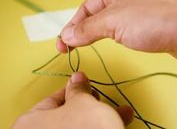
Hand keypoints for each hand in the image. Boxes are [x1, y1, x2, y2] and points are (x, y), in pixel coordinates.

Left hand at [13, 72, 132, 128]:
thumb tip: (77, 78)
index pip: (52, 99)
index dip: (72, 90)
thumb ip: (78, 89)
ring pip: (79, 127)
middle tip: (99, 99)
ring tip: (119, 112)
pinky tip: (117, 123)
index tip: (85, 85)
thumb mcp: (83, 102)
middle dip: (89, 104)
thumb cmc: (85, 127)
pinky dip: (99, 128)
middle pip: (66, 115)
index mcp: (31, 123)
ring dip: (100, 117)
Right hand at [57, 0, 176, 65]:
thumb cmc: (157, 19)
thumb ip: (89, 28)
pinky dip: (110, 40)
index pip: (85, 10)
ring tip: (82, 47)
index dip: (71, 27)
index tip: (62, 45)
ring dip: (93, 36)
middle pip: (94, 17)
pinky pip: (121, 33)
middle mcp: (124, 1)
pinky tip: (107, 45)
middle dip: (79, 32)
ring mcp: (135, 15)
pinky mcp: (146, 29)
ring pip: (107, 25)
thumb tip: (69, 36)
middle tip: (68, 49)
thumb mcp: (114, 21)